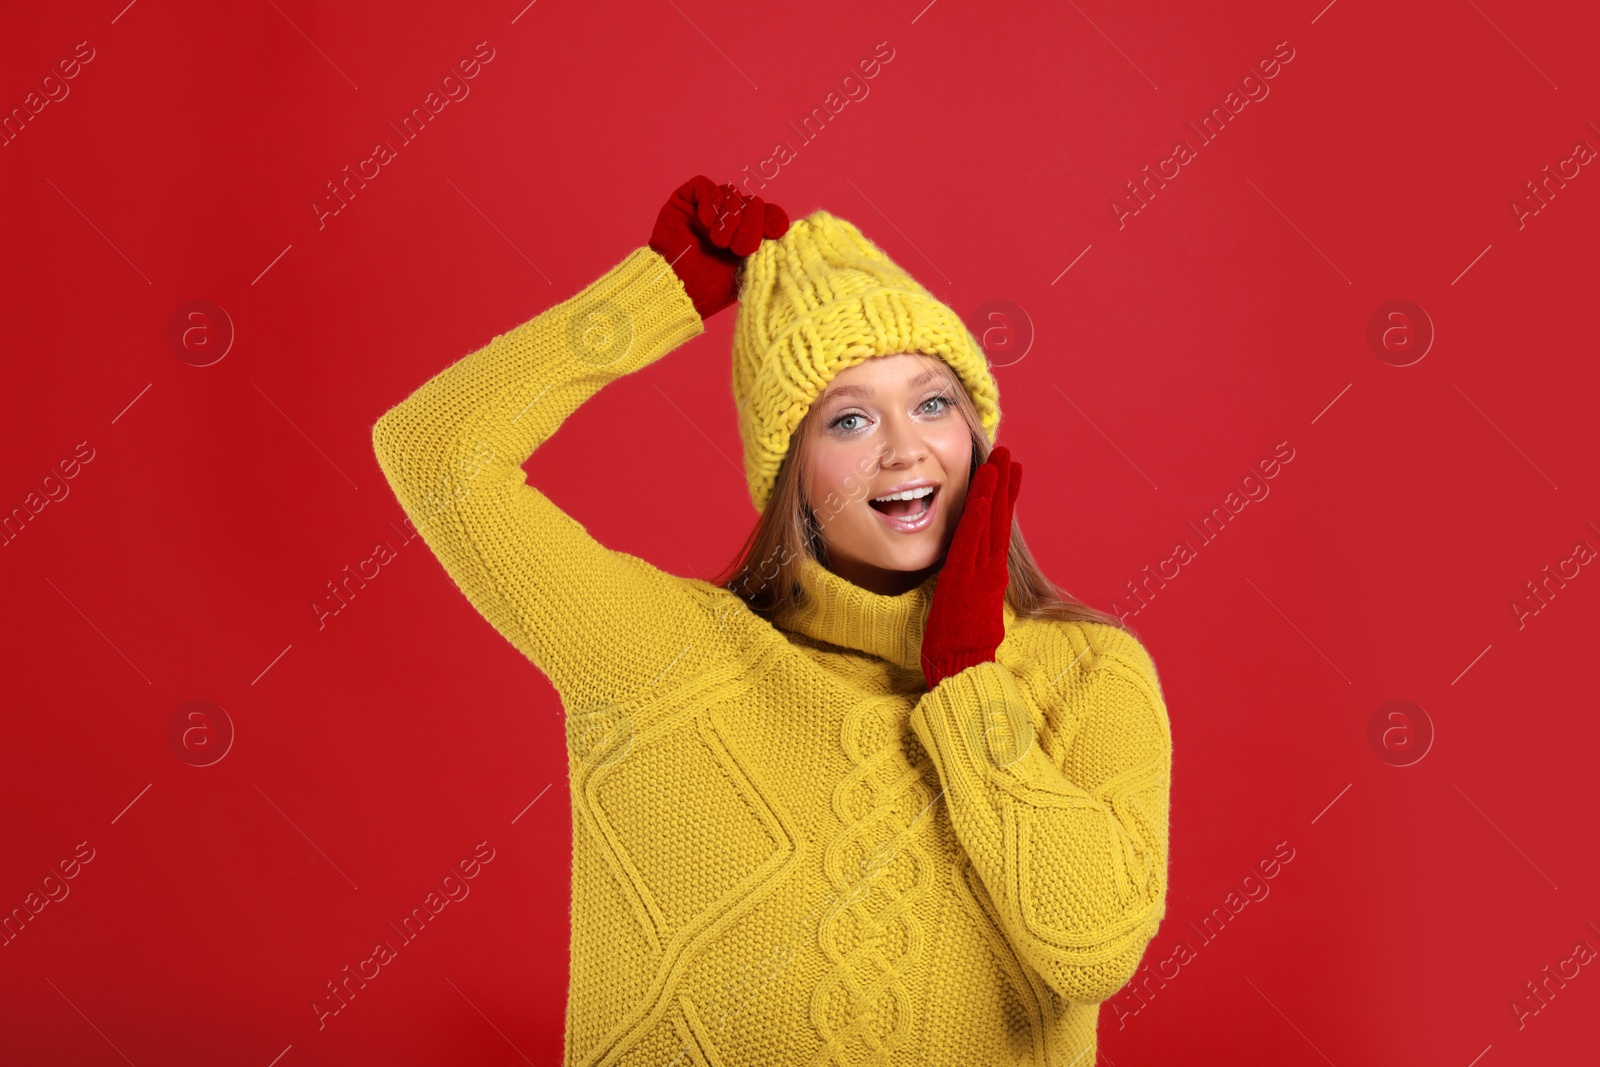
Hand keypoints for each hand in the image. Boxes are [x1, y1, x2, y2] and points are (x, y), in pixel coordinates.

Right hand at [649, 175, 788, 319]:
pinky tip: (707, 221)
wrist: (679, 290)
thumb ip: (767, 247)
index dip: (774, 218)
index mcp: (748, 234)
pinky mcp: (684, 200)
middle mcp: (729, 218)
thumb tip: (783, 226)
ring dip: (729, 217)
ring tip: (718, 241)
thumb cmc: (712, 288)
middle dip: (750, 224)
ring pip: (731, 193)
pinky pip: (704, 185)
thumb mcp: (750, 270)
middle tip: (738, 248)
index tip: (774, 232)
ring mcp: (707, 208)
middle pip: (753, 202)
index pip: (770, 213)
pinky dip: (711, 201)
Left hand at [920, 446, 1021, 688]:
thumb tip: (973, 582)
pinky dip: (979, 508)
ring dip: (995, 487)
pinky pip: (971, 535)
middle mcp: (990, 571)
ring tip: (1002, 458)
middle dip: (1004, 485)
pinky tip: (983, 485)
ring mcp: (979, 572)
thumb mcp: (972, 615)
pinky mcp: (965, 576)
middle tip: (1010, 454)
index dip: (1003, 502)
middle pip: (998, 519)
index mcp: (991, 578)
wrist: (962, 671)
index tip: (1009, 476)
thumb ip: (973, 593)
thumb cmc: (963, 651)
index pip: (997, 531)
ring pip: (989, 521)